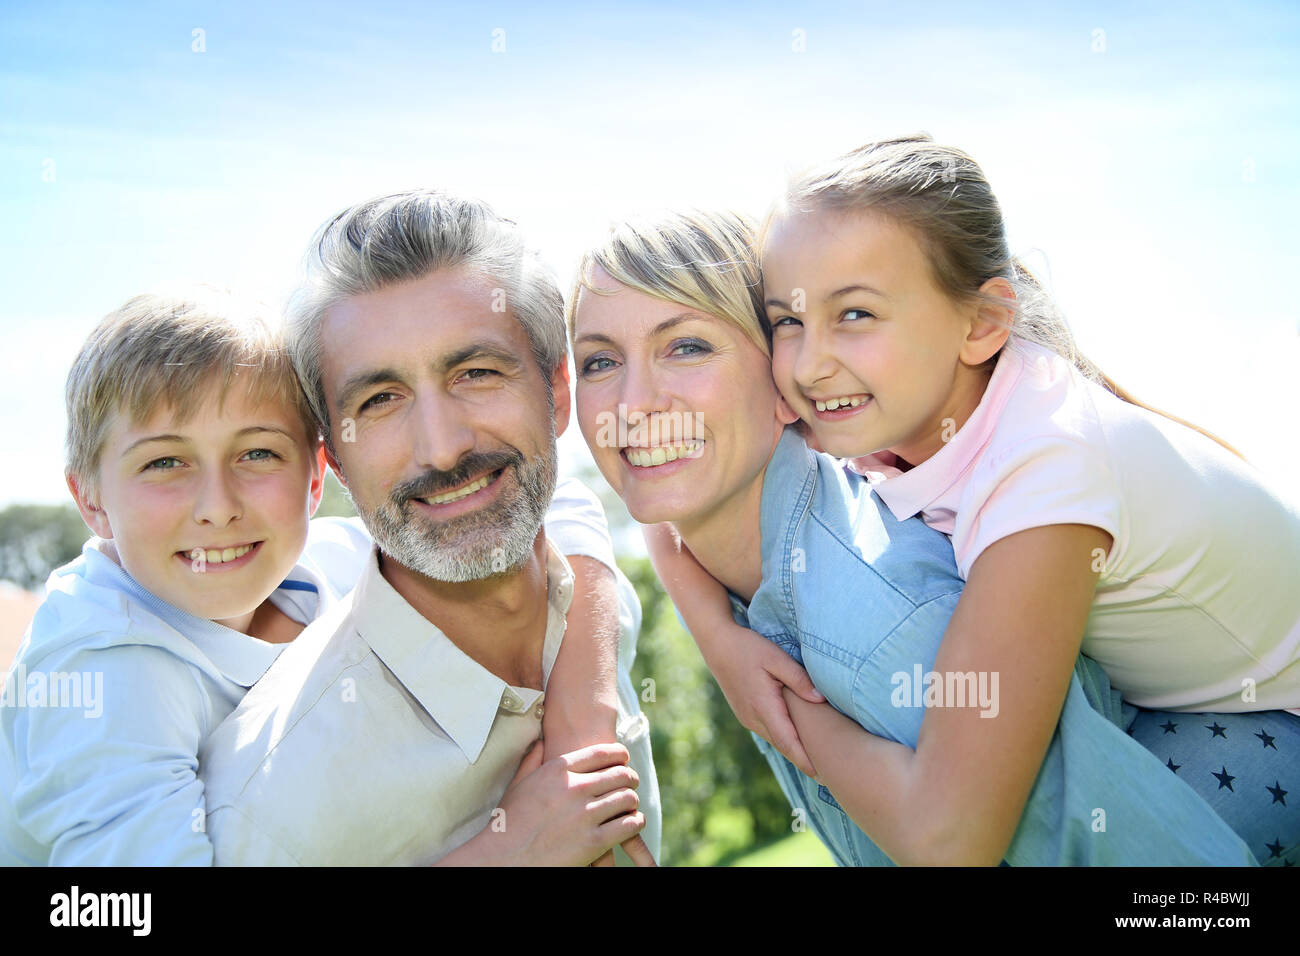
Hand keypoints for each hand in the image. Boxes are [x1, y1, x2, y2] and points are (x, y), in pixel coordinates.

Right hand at [477, 741, 651, 865]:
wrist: (504, 859)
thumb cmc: (509, 823)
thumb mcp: (518, 785)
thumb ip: (532, 760)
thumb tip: (540, 742)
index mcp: (558, 770)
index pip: (602, 753)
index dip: (620, 755)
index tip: (624, 760)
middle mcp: (574, 788)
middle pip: (620, 774)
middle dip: (630, 777)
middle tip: (631, 783)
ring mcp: (585, 815)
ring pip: (627, 798)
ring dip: (632, 800)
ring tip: (630, 804)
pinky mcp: (593, 842)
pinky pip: (629, 824)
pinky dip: (635, 822)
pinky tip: (632, 823)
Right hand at [704, 623, 825, 777]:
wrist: (717, 644)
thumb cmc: (748, 648)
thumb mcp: (776, 658)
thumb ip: (799, 679)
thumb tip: (820, 699)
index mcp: (763, 706)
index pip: (787, 742)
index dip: (804, 760)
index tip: (821, 775)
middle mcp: (753, 717)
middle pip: (783, 746)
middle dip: (803, 760)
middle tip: (828, 773)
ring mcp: (746, 717)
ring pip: (775, 740)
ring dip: (793, 750)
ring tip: (817, 760)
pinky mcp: (744, 713)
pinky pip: (768, 731)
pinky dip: (783, 739)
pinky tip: (796, 739)